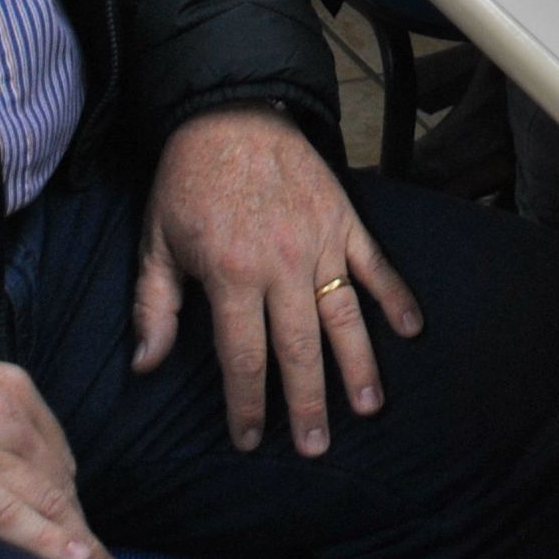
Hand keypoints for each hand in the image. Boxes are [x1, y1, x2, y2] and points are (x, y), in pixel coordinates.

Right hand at [0, 344, 119, 558]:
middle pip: (58, 482)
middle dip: (81, 527)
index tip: (76, 524)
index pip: (54, 452)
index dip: (67, 494)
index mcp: (9, 387)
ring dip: (82, 547)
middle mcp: (7, 415)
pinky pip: (12, 518)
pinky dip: (49, 542)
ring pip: (47, 503)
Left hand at [134, 104, 423, 457]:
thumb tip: (147, 365)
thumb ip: (154, 306)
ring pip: (343, 317)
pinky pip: (374, 265)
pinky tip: (411, 329)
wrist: (229, 111)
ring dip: (358, 366)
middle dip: (308, 403)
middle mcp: (281, 265)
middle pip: (300, 349)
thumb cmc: (188, 180)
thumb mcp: (155, 242)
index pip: (243, 357)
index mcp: (231, 275)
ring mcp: (319, 243)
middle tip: (317, 447)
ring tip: (367, 408)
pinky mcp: (343, 220)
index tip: (251, 440)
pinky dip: (395, 296)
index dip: (247, 404)